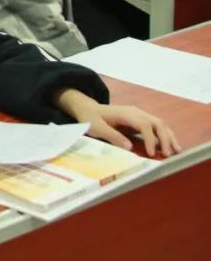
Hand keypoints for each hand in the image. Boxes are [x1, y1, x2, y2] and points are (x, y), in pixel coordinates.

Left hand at [54, 89, 180, 156]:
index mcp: (125, 113)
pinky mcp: (140, 120)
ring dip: (169, 137)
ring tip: (177, 151)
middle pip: (157, 122)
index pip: (144, 125)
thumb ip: (112, 136)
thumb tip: (129, 147)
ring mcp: (139, 115)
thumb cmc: (91, 119)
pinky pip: (156, 127)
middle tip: (170, 155)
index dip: (150, 139)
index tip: (152, 154)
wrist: (88, 109)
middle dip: (165, 138)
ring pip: (159, 124)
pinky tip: (169, 146)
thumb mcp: (96, 128)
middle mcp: (135, 112)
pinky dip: (164, 136)